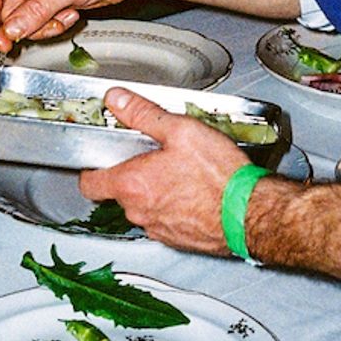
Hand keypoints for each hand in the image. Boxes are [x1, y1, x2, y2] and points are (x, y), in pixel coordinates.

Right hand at [0, 0, 146, 52]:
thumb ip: (37, 9)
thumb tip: (12, 29)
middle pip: (0, 3)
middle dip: (8, 26)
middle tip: (10, 45)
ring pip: (18, 16)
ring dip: (36, 27)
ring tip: (60, 20)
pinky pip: (35, 20)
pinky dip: (49, 26)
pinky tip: (69, 16)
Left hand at [79, 88, 246, 254]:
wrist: (250, 214)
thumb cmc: (220, 177)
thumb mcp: (181, 130)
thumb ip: (143, 114)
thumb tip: (118, 100)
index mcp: (132, 184)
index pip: (89, 182)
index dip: (93, 167)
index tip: (103, 157)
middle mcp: (139, 212)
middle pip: (120, 192)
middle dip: (134, 174)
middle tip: (156, 156)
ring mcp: (159, 229)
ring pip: (144, 207)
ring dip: (156, 191)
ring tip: (183, 173)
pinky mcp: (178, 240)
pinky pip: (166, 220)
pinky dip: (174, 207)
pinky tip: (195, 192)